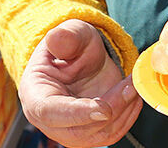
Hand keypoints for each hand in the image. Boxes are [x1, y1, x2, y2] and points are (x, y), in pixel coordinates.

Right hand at [18, 19, 142, 147]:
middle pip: (78, 129)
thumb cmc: (71, 46)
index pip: (50, 112)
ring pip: (99, 135)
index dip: (77, 113)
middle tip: (130, 86)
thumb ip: (66, 36)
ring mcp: (69, 130)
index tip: (104, 110)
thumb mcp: (71, 33)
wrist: (80, 57)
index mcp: (34, 94)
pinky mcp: (89, 133)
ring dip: (123, 112)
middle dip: (110, 109)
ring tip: (133, 86)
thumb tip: (57, 38)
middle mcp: (48, 120)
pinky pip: (111, 134)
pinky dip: (127, 117)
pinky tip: (133, 97)